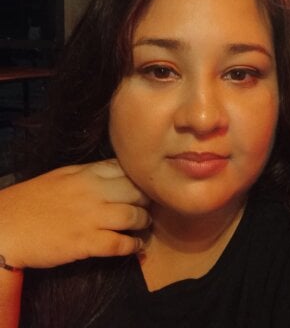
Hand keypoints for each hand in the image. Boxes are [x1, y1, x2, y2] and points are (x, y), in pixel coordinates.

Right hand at [0, 159, 150, 268]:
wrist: (5, 226)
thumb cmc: (32, 199)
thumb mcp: (63, 175)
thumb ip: (91, 173)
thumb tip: (115, 173)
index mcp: (87, 174)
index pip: (126, 170)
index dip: (140, 179)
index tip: (145, 186)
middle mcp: (94, 192)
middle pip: (136, 192)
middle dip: (147, 200)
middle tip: (148, 206)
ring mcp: (91, 218)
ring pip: (134, 216)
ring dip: (144, 222)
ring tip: (144, 225)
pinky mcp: (86, 243)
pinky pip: (120, 244)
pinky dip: (133, 246)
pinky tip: (137, 246)